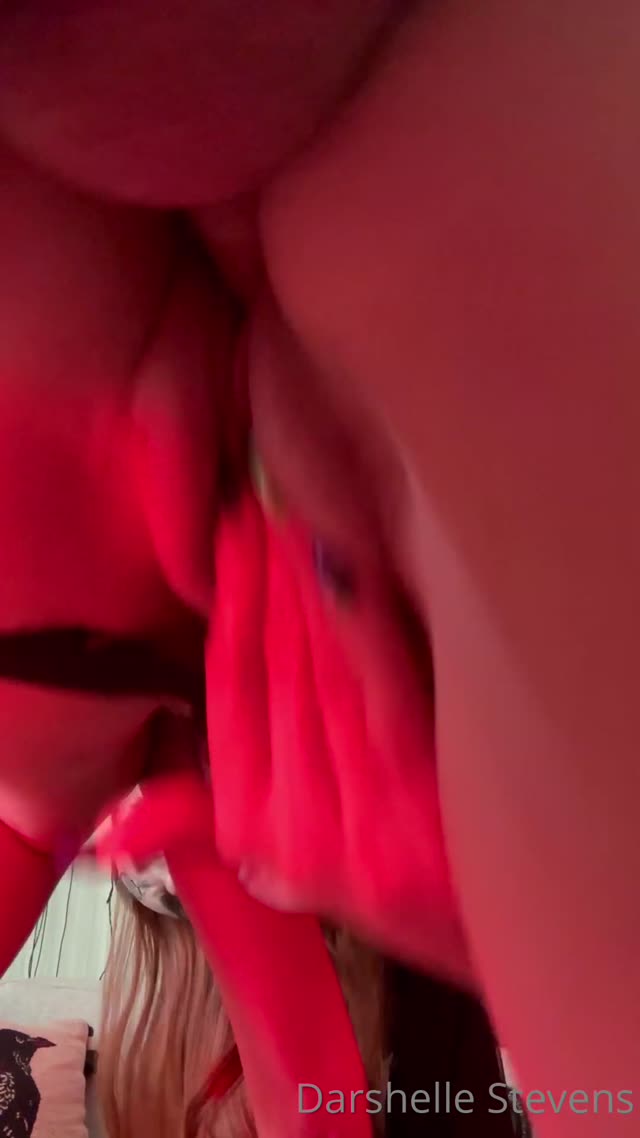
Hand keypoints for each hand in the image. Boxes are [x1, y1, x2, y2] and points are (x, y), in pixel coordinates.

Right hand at [103, 494, 471, 988]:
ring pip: (314, 676)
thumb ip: (207, 824)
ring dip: (297, 590)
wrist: (496, 934)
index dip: (227, 611)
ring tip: (289, 522)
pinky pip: (378, 699)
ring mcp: (356, 823)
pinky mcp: (418, 812)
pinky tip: (342, 568)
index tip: (228, 542)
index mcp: (254, 835)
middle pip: (269, 675)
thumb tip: (115, 822)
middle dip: (258, 583)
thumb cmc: (396, 887)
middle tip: (254, 510)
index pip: (228, 695)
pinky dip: (356, 629)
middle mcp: (294, 830)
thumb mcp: (294, 869)